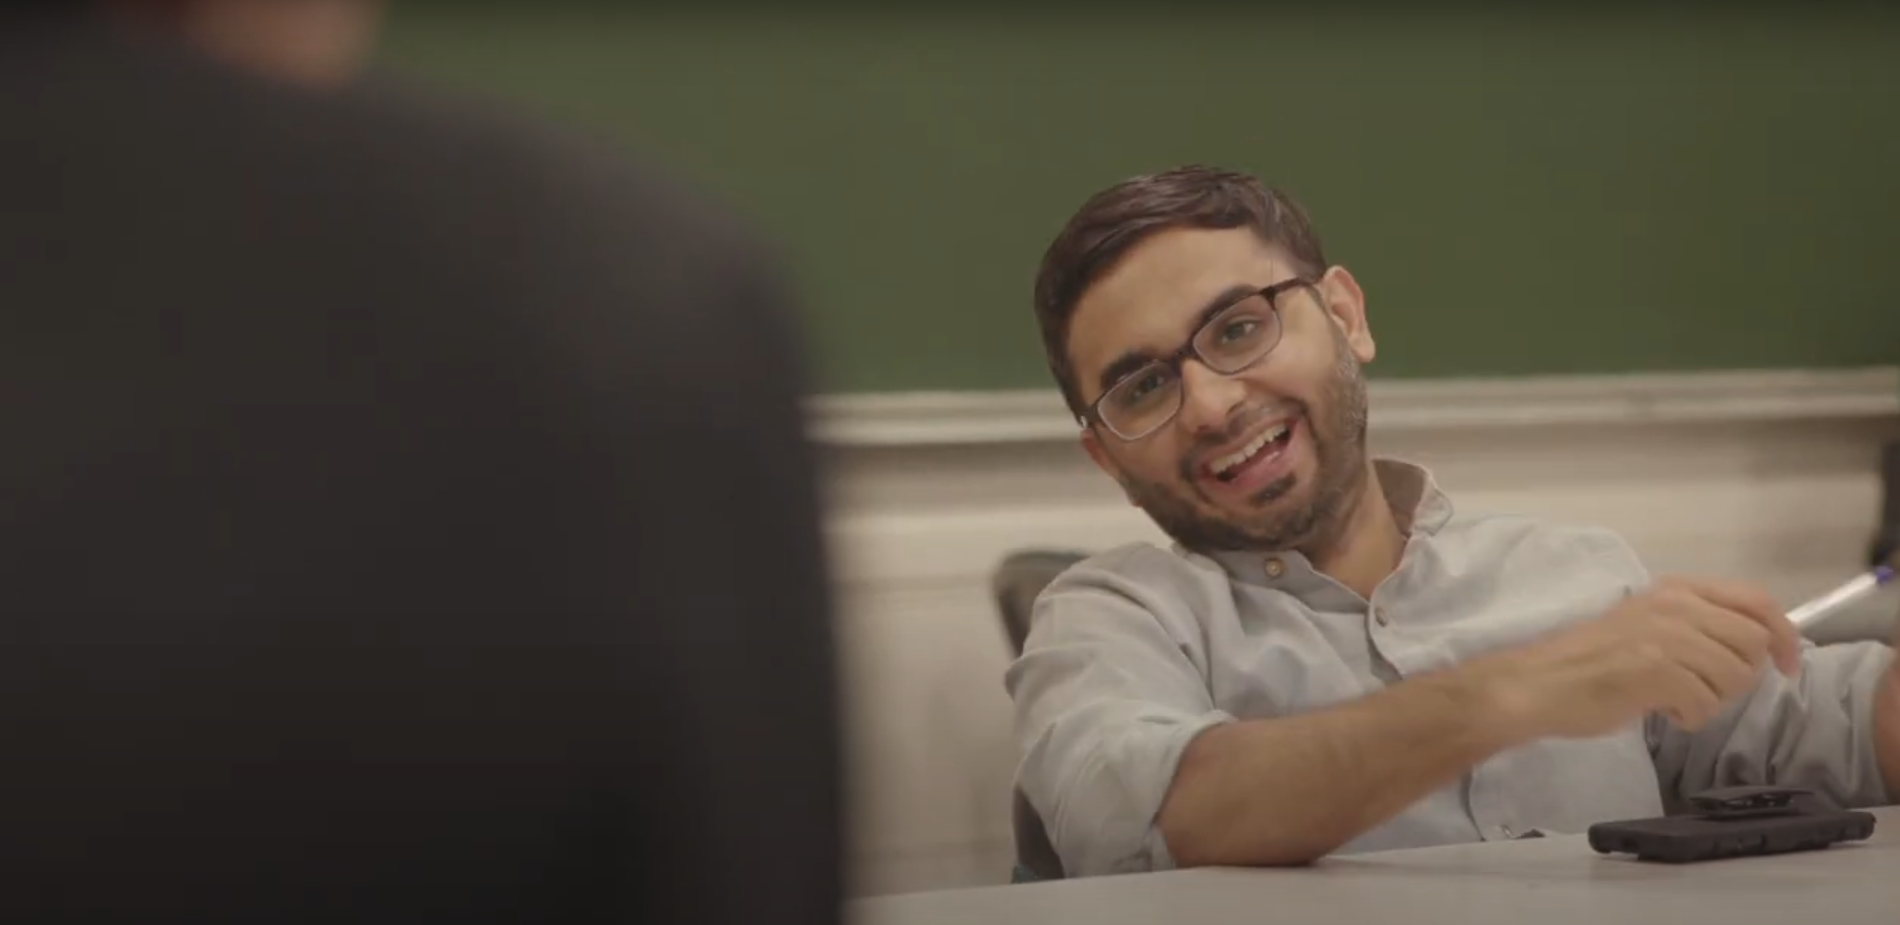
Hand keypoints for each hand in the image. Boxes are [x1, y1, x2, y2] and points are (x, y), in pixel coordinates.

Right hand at [1469, 576, 1801, 741]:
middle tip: (1702, 690)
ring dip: (1711, 700)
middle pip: (1752, 643)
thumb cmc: (1588, 660)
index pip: (1755, 601)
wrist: (1537, 684)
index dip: (1783, 635)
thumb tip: (1756, 647)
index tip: (1785, 665)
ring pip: (1734, 677)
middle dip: (1738, 677)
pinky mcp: (1656, 671)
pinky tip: (1658, 710)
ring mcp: (1666, 636)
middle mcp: (1675, 605)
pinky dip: (1688, 718)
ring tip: (1673, 700)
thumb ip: (1696, 624)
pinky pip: (1705, 704)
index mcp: (1675, 589)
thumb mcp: (1647, 623)